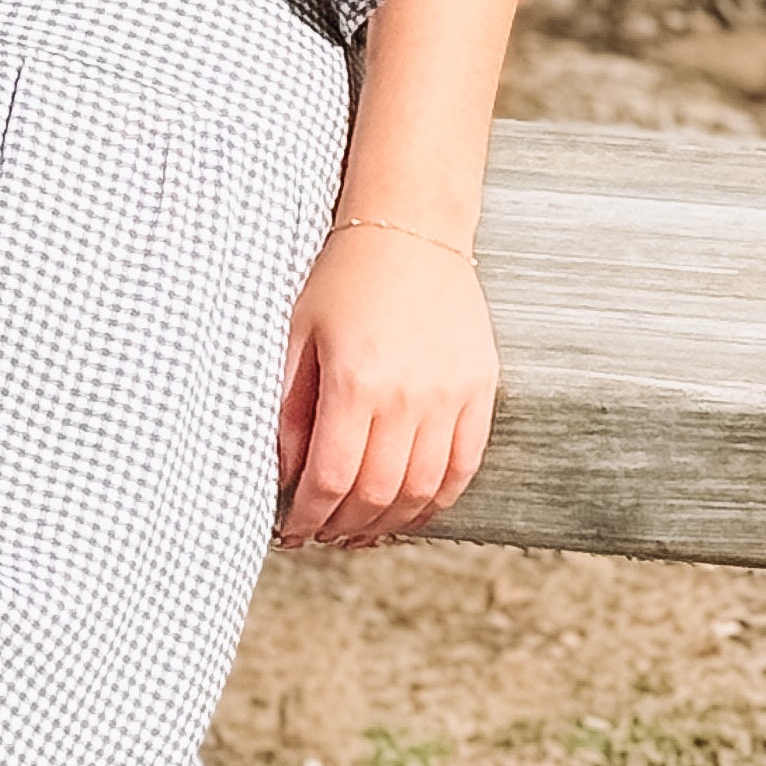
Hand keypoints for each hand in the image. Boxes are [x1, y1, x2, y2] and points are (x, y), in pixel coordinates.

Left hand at [274, 224, 498, 545]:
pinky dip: (436, 501)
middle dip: (343, 527)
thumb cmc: (344, 277)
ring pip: (422, 491)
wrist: (413, 228)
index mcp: (355, 382)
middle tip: (322, 536)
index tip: (293, 531)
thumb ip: (290, 408)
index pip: (331, 479)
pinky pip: (463, 466)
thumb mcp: (298, 335)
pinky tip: (410, 509)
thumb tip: (285, 473)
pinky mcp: (481, 390)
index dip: (309, 517)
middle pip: (376, 495)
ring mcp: (451, 396)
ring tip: (361, 531)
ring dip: (389, 523)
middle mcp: (408, 397)